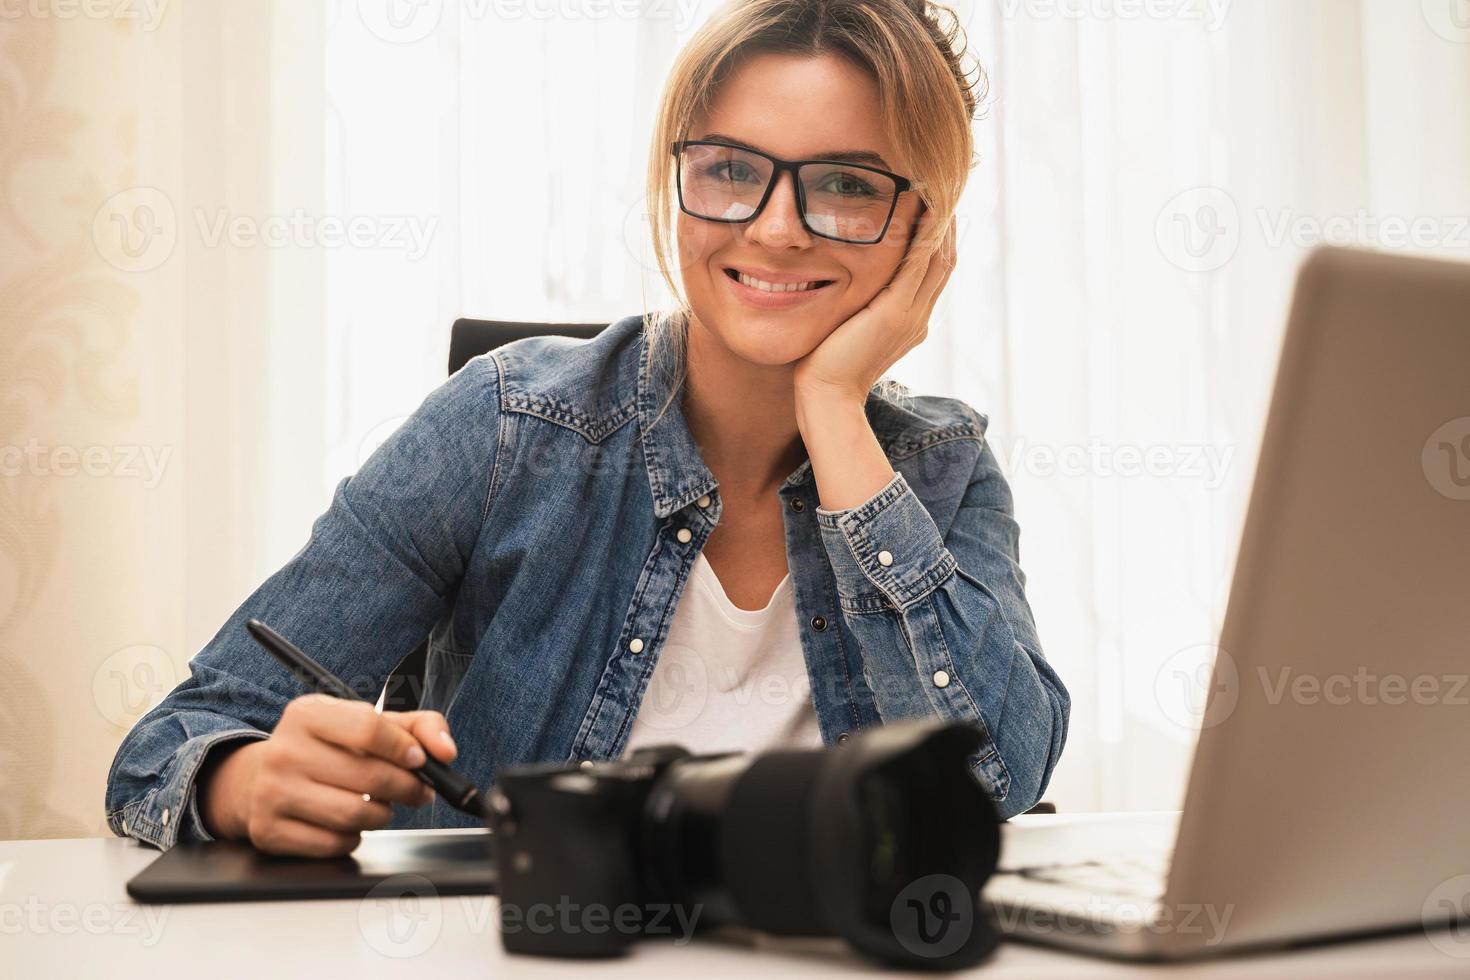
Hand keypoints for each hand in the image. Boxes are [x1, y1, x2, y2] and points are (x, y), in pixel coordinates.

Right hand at [198, 695, 457, 856]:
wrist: (257, 779)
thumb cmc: (326, 749)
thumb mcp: (366, 723)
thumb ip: (418, 726)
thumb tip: (446, 751)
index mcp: (308, 714)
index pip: (368, 728)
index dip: (404, 748)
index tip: (420, 760)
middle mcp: (284, 751)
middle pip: (369, 776)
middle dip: (407, 787)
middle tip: (417, 790)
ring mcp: (272, 793)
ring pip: (355, 815)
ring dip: (383, 815)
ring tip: (382, 805)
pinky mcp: (269, 831)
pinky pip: (334, 843)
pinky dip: (355, 837)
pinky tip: (350, 822)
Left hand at [792, 206, 956, 407]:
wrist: (828, 397)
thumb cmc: (826, 367)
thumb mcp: (848, 329)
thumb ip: (857, 308)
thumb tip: (846, 290)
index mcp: (910, 322)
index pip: (932, 273)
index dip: (937, 241)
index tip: (933, 210)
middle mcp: (918, 317)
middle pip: (944, 262)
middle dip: (945, 225)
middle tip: (943, 190)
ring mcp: (910, 316)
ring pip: (938, 260)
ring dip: (940, 224)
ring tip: (939, 190)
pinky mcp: (894, 313)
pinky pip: (918, 265)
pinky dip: (925, 236)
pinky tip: (925, 210)